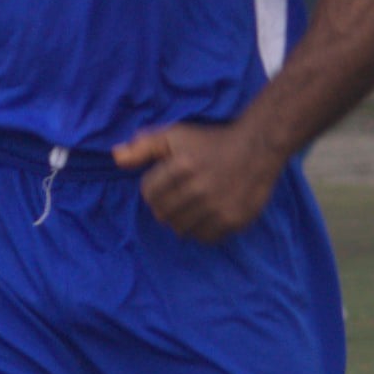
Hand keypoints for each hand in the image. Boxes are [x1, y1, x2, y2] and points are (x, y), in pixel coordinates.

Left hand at [114, 116, 283, 242]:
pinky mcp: (234, 220)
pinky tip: (209, 214)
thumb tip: (115, 158)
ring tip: (194, 205)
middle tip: (180, 196)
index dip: (153, 188)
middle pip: (163, 214)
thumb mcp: (175, 135)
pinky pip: (206, 238)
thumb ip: (143, 146)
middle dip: (166, 206)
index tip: (166, 182)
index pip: (148, 193)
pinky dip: (203, 230)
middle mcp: (199, 189)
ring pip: (182, 229)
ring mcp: (218, 207)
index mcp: (182, 167)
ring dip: (183, 220)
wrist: (258, 147)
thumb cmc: (211, 141)